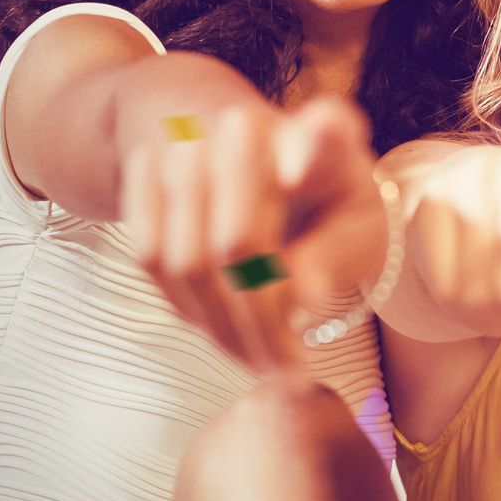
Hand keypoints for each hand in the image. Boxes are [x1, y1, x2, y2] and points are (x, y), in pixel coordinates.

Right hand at [124, 96, 386, 372]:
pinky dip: (186, 306)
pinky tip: (221, 330)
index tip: (302, 171)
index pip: (325, 127)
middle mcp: (249, 126)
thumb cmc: (324, 204)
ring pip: (187, 260)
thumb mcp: (354, 227)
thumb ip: (335, 256)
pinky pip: (151, 258)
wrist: (255, 155)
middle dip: (260, 323)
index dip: (315, 141)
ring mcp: (190, 143)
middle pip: (238, 243)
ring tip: (258, 363)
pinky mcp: (146, 168)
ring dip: (221, 329)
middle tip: (287, 374)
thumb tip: (303, 299)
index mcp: (324, 132)